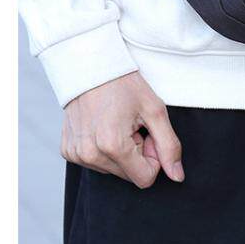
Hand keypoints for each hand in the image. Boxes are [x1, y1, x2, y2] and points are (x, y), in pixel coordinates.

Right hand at [61, 72, 183, 186]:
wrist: (89, 65)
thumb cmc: (124, 84)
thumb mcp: (154, 111)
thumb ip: (169, 146)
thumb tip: (177, 176)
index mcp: (112, 146)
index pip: (145, 178)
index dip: (153, 157)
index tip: (148, 132)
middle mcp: (90, 155)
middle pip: (129, 175)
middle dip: (137, 154)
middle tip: (134, 126)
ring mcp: (76, 154)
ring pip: (113, 170)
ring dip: (121, 151)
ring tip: (118, 123)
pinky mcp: (67, 151)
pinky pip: (95, 163)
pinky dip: (104, 149)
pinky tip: (103, 126)